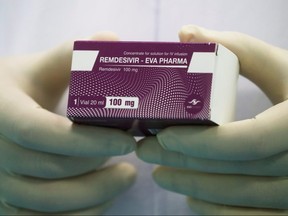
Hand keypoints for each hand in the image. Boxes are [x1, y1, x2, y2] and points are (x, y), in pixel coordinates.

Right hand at [0, 32, 135, 214]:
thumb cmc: (18, 90)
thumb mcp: (38, 69)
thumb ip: (71, 56)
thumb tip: (113, 41)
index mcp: (3, 112)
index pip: (44, 132)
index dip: (89, 141)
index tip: (127, 141)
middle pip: (51, 170)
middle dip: (99, 170)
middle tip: (134, 161)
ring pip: (48, 203)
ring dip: (95, 196)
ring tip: (126, 178)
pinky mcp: (7, 203)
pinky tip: (103, 201)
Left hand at [137, 25, 287, 214]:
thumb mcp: (278, 64)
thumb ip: (235, 47)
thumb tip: (186, 34)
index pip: (247, 142)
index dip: (200, 143)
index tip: (162, 136)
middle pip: (236, 171)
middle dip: (184, 163)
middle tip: (145, 152)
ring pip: (242, 197)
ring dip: (194, 187)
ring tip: (159, 174)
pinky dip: (220, 212)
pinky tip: (192, 199)